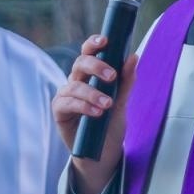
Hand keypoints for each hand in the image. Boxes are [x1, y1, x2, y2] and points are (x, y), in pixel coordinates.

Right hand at [52, 35, 138, 193]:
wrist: (103, 153)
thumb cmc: (111, 124)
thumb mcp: (123, 102)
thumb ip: (126, 81)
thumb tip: (133, 56)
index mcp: (91, 75)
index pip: (89, 52)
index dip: (94, 43)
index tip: (105, 40)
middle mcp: (76, 81)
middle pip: (80, 63)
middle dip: (96, 66)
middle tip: (112, 76)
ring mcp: (66, 96)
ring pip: (74, 85)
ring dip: (92, 93)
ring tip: (108, 104)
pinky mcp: (60, 111)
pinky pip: (67, 103)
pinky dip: (83, 106)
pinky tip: (96, 113)